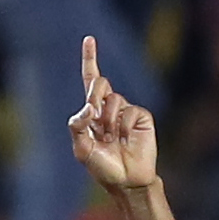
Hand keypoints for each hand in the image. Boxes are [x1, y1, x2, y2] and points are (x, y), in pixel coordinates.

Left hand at [68, 36, 158, 191]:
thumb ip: (77, 126)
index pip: (91, 80)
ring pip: (113, 99)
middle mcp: (109, 107)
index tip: (89, 38)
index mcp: (93, 111)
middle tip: (95, 119)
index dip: (90, 58)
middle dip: (95, 95)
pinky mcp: (141, 116)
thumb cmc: (103, 166)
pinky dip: (123, 127)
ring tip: (111, 139)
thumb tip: (87, 107)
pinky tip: (126, 140)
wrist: (127, 181)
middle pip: (100, 84)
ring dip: (108, 120)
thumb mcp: (81, 149)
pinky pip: (128, 111)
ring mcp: (126, 111)